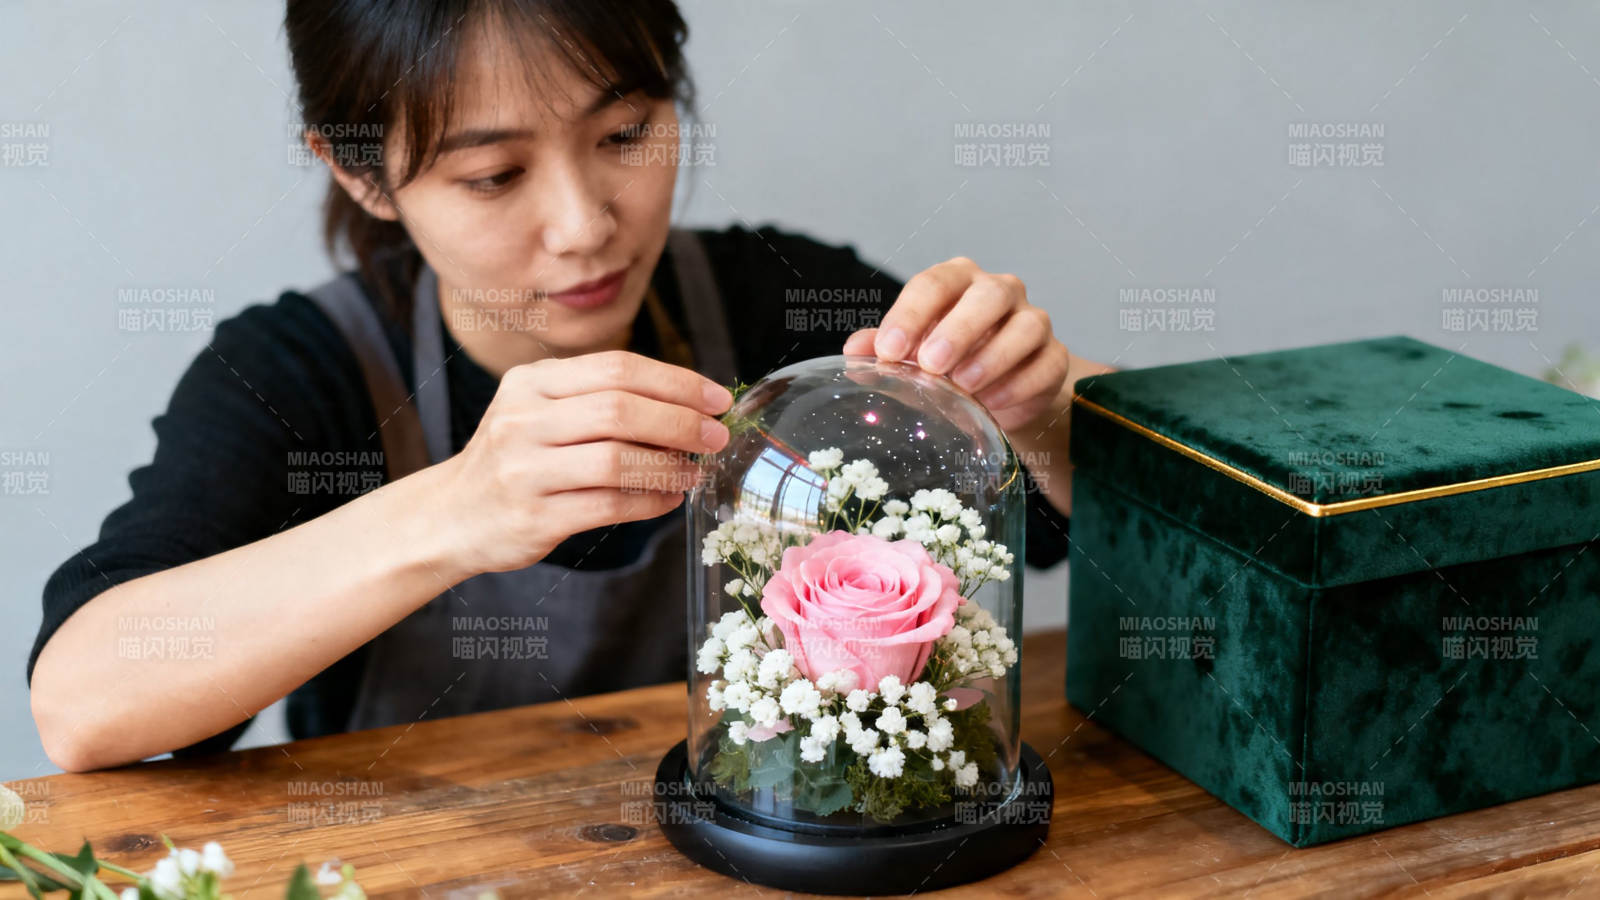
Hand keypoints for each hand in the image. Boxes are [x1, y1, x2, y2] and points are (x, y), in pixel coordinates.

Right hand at [429, 350, 732, 574]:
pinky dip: (650, 502)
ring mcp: (524, 469)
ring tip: (694, 471)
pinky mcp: (533, 516)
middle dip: (680, 423)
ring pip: (616, 459)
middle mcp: (523, 419)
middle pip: (620, 409)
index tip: (717, 399)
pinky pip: (608, 505)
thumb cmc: (515, 460)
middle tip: (716, 437)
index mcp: (531, 381)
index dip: (676, 382)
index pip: (618, 368)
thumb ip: (600, 399)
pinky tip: (670, 498)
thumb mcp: (540, 411)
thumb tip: (688, 404)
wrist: (451, 516)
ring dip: (668, 466)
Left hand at [843, 256, 1068, 431]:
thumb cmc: (948, 361)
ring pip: (1025, 327)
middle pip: (987, 295)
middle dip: (958, 329)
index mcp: (957, 281)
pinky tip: (993, 405)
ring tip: (964, 386)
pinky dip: (1020, 385)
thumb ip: (884, 348)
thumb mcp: (912, 353)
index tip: (889, 349)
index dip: (910, 314)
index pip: (933, 284)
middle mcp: (999, 291)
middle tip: (931, 364)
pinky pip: (1046, 365)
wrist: (999, 392)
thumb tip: (853, 352)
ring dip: (992, 357)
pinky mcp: (1055, 356)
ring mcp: (1033, 321)